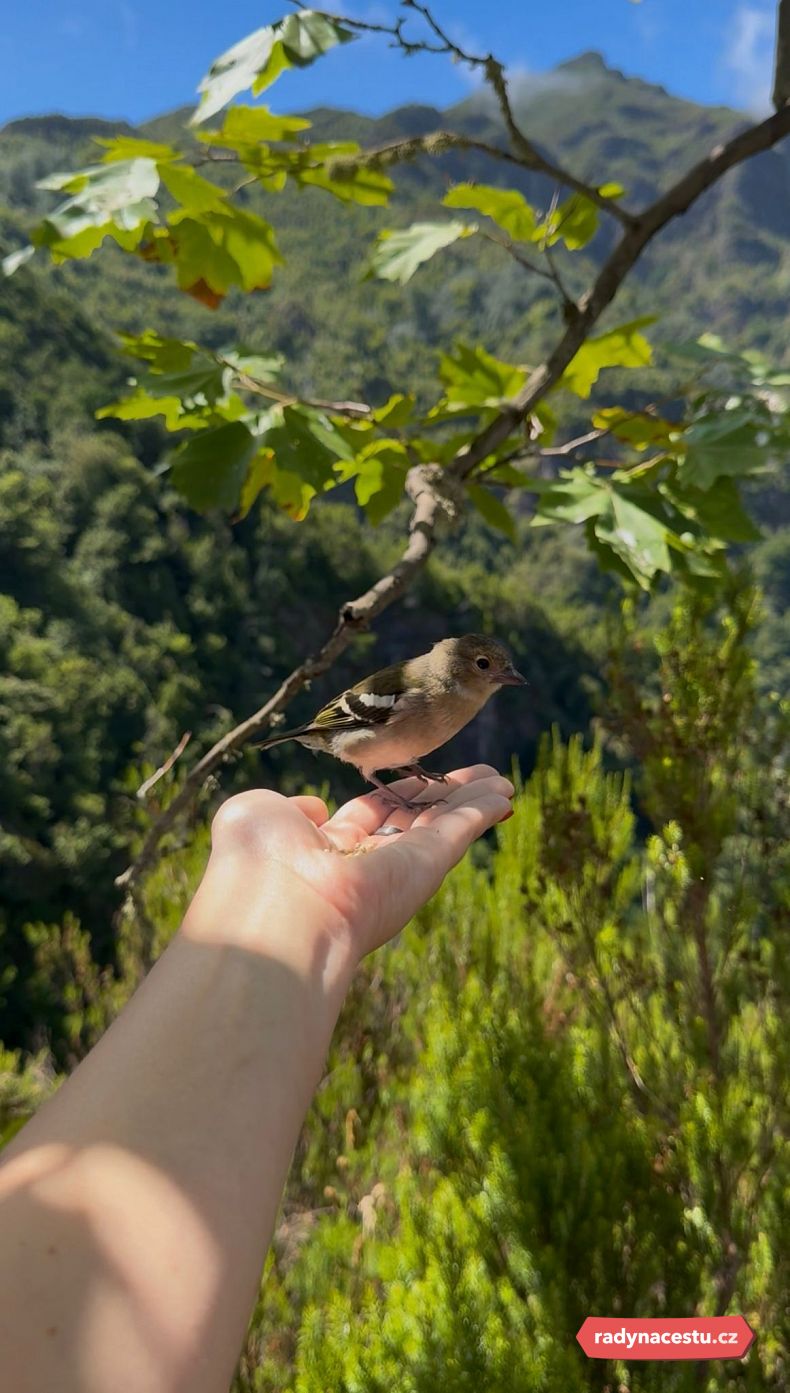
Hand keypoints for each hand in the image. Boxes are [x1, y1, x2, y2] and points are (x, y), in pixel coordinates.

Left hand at [206, 765, 513, 959]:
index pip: (370, 816)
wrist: (277, 908)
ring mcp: (398, 867)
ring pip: (443, 826)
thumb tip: (315, 809)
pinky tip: (503, 794)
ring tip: (501, 782)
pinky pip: (460, 831)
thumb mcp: (257, 814)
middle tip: (473, 778)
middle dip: (443, 796)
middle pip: (414, 821)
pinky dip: (483, 810)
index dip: (395, 796)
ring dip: (472, 801)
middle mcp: (366, 862)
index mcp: (324, 850)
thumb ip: (289, 806)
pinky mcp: (425, 867)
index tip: (417, 779)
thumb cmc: (254, 863)